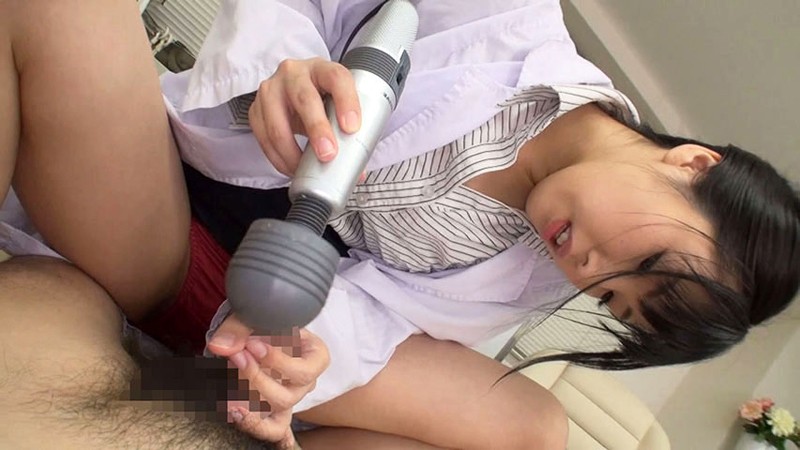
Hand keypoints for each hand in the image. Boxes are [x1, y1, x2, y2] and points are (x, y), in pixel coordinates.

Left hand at [207, 313, 329, 446]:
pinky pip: (268, 428)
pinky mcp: (271, 409)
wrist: (259, 327)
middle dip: (256, 379)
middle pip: (286, 397)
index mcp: (316, 357)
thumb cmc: (267, 320)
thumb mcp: (259, 315)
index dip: (277, 362)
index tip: (252, 344)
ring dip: (245, 395)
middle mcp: (305, 383)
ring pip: (272, 411)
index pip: (304, 372)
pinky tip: (234, 412)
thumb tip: (220, 347)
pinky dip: (253, 423)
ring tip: (227, 375)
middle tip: (236, 356)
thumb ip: (239, 328)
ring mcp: (289, 397)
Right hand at [249, 57, 361, 175]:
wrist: (294, 93)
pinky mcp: (256, 109)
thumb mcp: (336, 104)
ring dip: (292, 152)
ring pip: (278, 124)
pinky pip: (264, 137)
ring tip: (305, 170)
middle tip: (328, 155)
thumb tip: (358, 170)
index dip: (346, 102)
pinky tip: (291, 168)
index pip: (336, 78)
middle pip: (305, 99)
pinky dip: (278, 158)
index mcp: (320, 68)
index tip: (352, 128)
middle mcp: (293, 73)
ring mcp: (271, 90)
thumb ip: (348, 129)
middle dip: (317, 130)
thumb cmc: (320, 100)